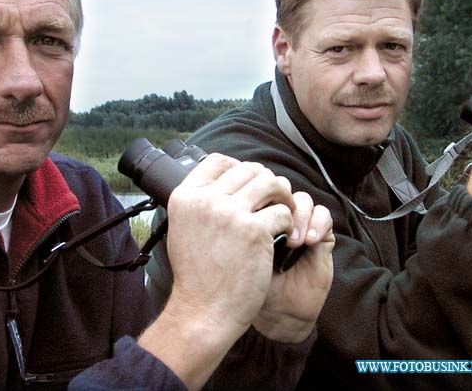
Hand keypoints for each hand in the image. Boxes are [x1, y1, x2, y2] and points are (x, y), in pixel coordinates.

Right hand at [138, 153, 296, 387]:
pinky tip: (285, 235)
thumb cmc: (196, 276)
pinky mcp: (254, 231)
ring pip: (270, 183)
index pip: (218, 161)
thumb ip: (198, 203)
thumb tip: (220, 181)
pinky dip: (289, 222)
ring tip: (285, 210)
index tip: (249, 181)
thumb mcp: (183, 229)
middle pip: (247, 169)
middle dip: (265, 181)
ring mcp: (230, 214)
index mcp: (185, 196)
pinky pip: (282, 211)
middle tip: (273, 198)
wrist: (203, 311)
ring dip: (282, 195)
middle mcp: (206, 200)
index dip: (239, 167)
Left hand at [252, 192, 334, 342]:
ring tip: (294, 242)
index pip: (259, 187)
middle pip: (281, 188)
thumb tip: (243, 202)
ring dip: (300, 217)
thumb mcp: (240, 253)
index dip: (260, 196)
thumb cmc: (253, 285)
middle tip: (275, 226)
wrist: (277, 313)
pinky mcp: (321, 236)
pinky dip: (318, 224)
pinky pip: (324, 216)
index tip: (253, 214)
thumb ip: (241, 227)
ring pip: (303, 200)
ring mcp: (300, 225)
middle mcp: (278, 217)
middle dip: (280, 203)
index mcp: (255, 215)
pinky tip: (309, 242)